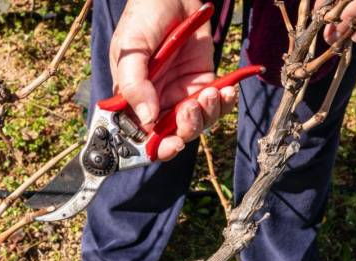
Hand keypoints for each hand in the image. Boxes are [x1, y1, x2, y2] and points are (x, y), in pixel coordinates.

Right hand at [109, 0, 237, 160]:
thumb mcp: (131, 49)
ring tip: (209, 91)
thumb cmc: (143, 18)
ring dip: (206, 115)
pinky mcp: (202, 83)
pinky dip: (224, 103)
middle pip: (173, 134)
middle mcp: (157, 102)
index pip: (143, 135)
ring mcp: (181, 94)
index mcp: (133, 100)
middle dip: (186, 129)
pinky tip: (225, 90)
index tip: (172, 144)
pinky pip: (216, 105)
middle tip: (191, 110)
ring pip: (197, 123)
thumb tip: (148, 118)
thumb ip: (134, 84)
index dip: (158, 147)